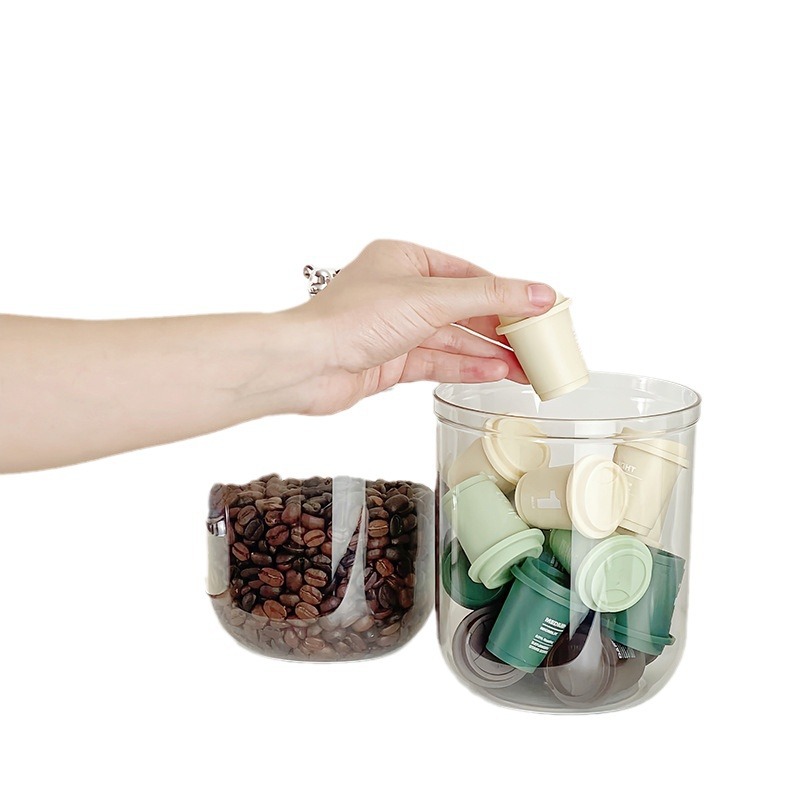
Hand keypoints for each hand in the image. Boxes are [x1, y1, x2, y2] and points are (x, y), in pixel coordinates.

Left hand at [292, 240, 555, 413]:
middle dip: (501, 330)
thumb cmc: (349, 320)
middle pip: (464, 310)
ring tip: (525, 367)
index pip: (469, 275)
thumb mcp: (430, 299)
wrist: (306, 365)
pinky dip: (465, 368)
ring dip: (488, 353)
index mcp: (405, 260)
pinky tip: (494, 372)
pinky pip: (438, 362)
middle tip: (536, 345)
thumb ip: (488, 297)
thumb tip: (537, 292)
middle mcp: (400, 292)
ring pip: (453, 340)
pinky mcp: (391, 361)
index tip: (539, 308)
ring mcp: (396, 329)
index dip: (507, 293)